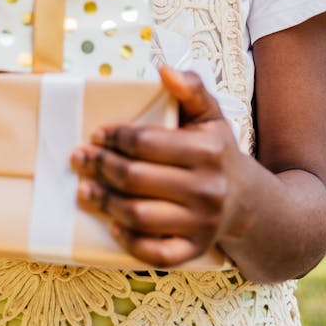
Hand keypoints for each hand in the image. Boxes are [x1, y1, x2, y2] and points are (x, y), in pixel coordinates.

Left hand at [70, 65, 249, 267]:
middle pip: (137, 179)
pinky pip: (157, 255)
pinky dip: (130, 242)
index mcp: (209, 152)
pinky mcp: (194, 250)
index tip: (96, 134)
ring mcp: (202, 224)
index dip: (116, 137)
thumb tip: (165, 70)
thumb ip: (191, 88)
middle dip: (101, 167)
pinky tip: (113, 225)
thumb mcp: (210, 115)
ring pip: (140, 216)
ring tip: (84, 190)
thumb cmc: (216, 151)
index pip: (148, 142)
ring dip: (105, 202)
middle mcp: (208, 189)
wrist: (245, 200)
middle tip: (79, 159)